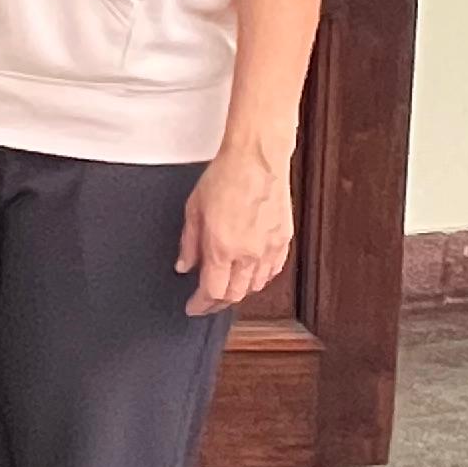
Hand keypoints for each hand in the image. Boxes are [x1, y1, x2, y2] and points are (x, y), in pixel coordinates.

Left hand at [178, 142, 291, 316]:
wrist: (256, 159)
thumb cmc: (225, 177)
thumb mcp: (193, 210)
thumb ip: (189, 243)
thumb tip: (184, 265)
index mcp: (222, 248)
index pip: (212, 292)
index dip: (201, 305)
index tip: (193, 307)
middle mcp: (248, 254)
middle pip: (234, 295)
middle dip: (217, 303)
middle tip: (206, 302)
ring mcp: (269, 248)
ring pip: (255, 286)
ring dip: (239, 292)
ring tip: (226, 288)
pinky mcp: (283, 240)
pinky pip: (272, 271)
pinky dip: (259, 279)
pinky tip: (251, 275)